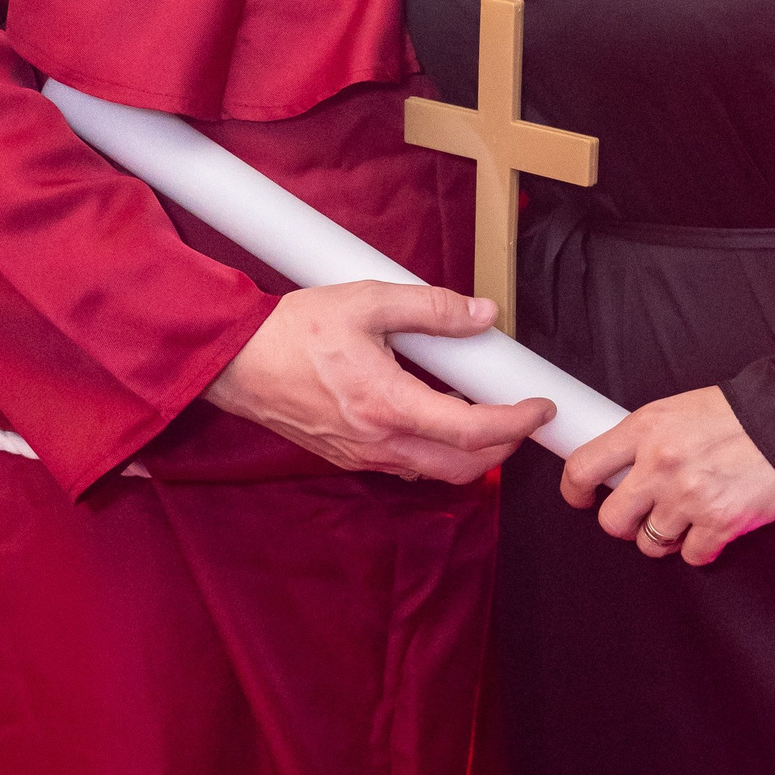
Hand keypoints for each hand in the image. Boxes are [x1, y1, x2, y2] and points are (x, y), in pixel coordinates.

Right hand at [205, 281, 553, 484]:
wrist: (235, 362)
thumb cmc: (293, 331)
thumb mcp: (368, 302)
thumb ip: (431, 308)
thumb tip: (481, 316)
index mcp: (387, 404)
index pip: (472, 430)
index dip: (517, 421)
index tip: (539, 406)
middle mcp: (378, 442)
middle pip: (464, 468)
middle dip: (504, 446)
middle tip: (519, 415)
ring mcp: (362, 456)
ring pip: (435, 472)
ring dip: (470, 453)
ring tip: (484, 414)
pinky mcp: (348, 457)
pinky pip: (406, 466)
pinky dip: (435, 452)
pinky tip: (435, 418)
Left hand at [562, 384, 774, 566]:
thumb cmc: (739, 415)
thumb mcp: (680, 409)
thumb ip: (646, 437)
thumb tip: (622, 467)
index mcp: (645, 428)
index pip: (583, 466)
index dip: (575, 490)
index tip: (582, 498)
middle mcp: (660, 465)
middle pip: (612, 521)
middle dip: (624, 525)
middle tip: (641, 516)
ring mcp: (688, 498)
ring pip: (650, 544)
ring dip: (664, 538)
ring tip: (685, 519)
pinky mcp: (719, 524)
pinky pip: (692, 556)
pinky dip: (701, 548)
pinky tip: (713, 527)